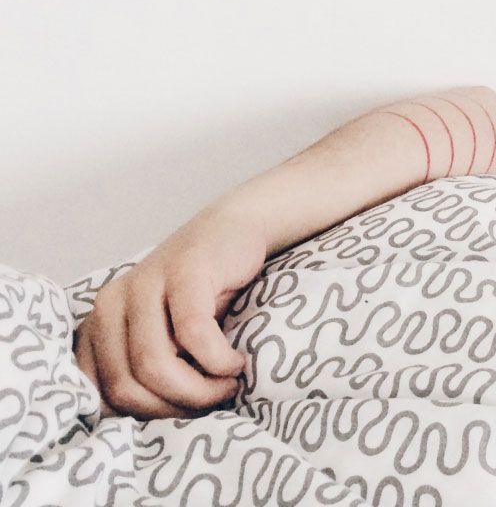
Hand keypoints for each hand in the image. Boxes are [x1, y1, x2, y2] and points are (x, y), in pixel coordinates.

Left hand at [74, 200, 266, 418]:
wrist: (235, 231)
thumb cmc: (204, 292)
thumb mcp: (166, 334)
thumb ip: (144, 367)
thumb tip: (143, 425)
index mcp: (99, 322)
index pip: (100, 393)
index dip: (145, 416)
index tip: (184, 410)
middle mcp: (111, 302)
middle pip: (126, 386)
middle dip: (174, 408)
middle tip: (213, 401)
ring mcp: (145, 284)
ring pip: (154, 365)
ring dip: (199, 390)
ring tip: (228, 384)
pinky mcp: (184, 272)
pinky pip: (193, 335)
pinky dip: (218, 360)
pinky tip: (235, 362)